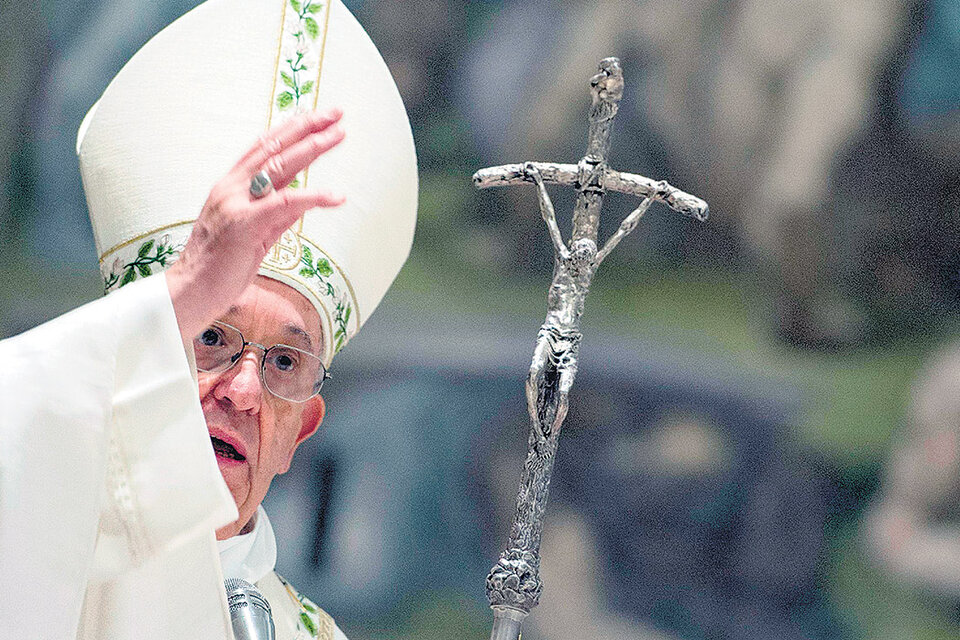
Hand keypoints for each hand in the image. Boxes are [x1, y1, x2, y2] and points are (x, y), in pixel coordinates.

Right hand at [165, 109, 344, 342]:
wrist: (189, 292)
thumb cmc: (219, 267)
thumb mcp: (252, 233)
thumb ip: (276, 214)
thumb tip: (303, 199)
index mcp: (229, 186)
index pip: (262, 147)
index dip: (289, 128)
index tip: (314, 115)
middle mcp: (231, 187)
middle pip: (274, 147)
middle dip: (307, 127)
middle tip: (335, 113)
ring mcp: (237, 204)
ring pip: (280, 166)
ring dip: (313, 148)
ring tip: (339, 135)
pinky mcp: (246, 225)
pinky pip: (286, 203)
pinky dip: (314, 196)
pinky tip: (337, 195)